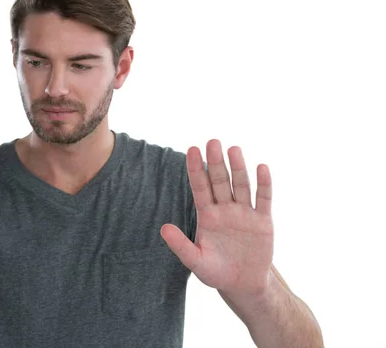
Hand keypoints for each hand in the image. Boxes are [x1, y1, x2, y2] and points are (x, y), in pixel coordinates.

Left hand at [161, 139, 273, 296]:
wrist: (243, 284)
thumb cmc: (216, 272)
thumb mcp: (196, 261)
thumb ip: (180, 245)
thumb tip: (163, 228)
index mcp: (207, 216)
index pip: (200, 187)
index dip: (196, 169)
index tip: (192, 150)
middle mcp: (225, 209)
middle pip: (220, 181)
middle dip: (216, 162)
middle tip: (213, 141)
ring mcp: (244, 213)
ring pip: (241, 185)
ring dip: (238, 168)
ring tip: (234, 149)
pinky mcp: (263, 221)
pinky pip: (264, 199)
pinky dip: (264, 184)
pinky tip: (262, 168)